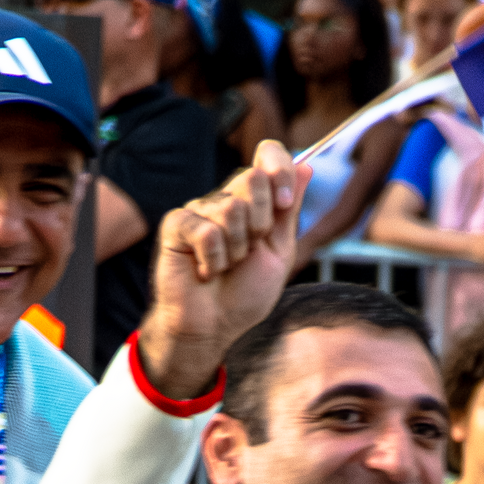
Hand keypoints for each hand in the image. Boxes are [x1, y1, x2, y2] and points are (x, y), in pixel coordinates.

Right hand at [141, 140, 307, 401]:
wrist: (213, 328)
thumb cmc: (243, 296)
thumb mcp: (278, 253)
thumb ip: (289, 212)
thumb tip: (307, 164)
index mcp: (254, 202)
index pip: (269, 155)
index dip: (281, 170)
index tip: (286, 204)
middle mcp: (226, 199)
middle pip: (253, 178)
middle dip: (261, 223)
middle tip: (248, 252)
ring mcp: (200, 210)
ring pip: (230, 208)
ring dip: (236, 250)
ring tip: (225, 267)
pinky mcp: (177, 224)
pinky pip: (205, 230)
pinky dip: (213, 259)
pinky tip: (205, 271)